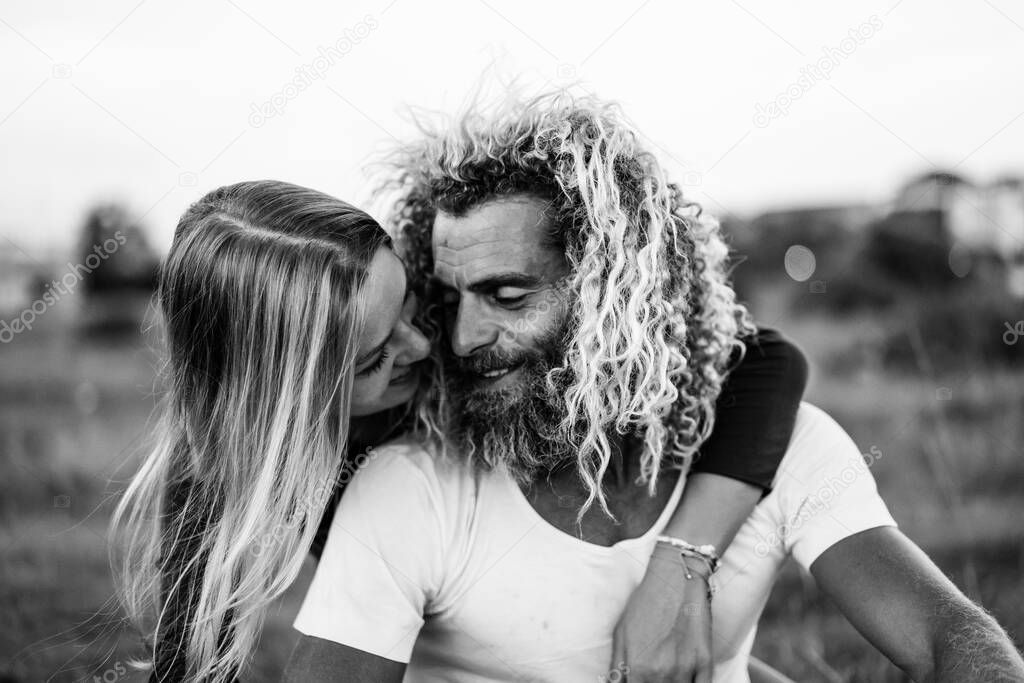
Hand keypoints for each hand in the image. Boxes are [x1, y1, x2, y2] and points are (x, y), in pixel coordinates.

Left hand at [610, 544, 713, 682]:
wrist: (675, 579)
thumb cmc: (645, 603)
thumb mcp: (620, 633)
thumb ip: (617, 668)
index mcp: (637, 668)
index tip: (641, 681)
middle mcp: (661, 673)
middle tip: (655, 670)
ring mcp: (685, 669)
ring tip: (668, 671)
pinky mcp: (705, 662)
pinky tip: (686, 678)